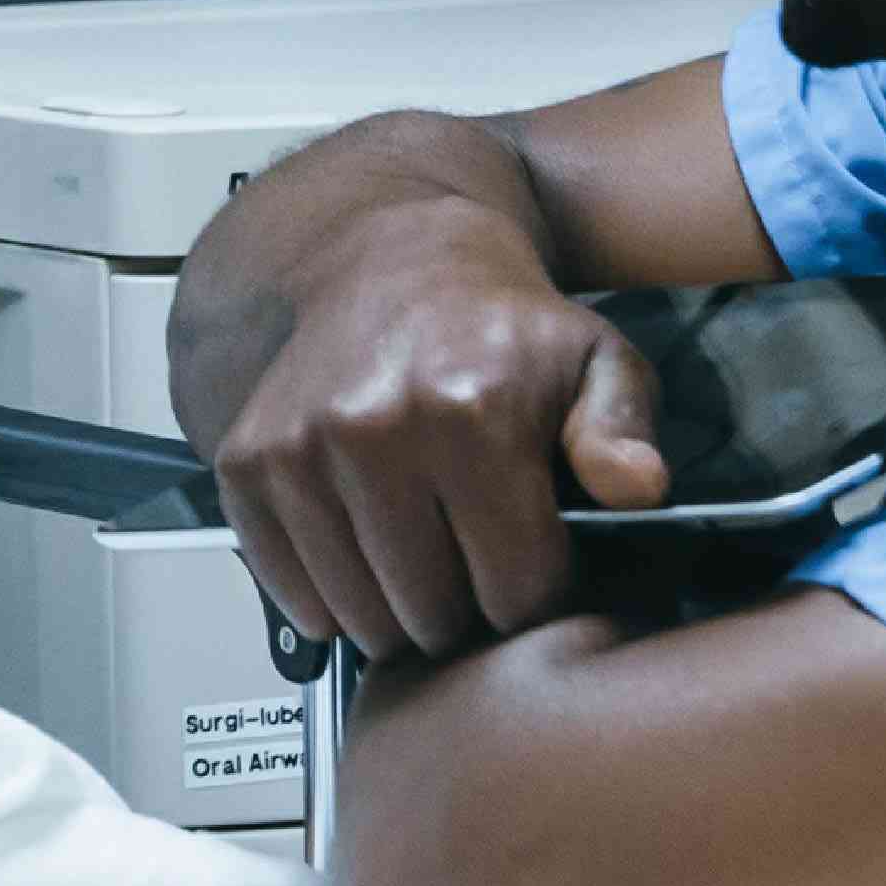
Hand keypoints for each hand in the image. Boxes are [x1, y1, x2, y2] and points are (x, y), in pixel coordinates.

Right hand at [202, 215, 665, 662]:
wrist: (385, 267)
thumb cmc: (499, 330)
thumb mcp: (596, 361)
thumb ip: (625, 430)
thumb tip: (637, 487)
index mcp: (475, 411)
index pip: (518, 588)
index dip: (538, 597)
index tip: (534, 573)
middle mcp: (377, 429)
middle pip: (435, 612)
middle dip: (467, 615)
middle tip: (476, 579)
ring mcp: (302, 450)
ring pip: (361, 615)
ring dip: (398, 618)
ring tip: (424, 578)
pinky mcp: (248, 464)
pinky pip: (288, 587)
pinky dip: (326, 602)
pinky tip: (363, 570)